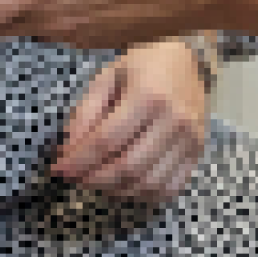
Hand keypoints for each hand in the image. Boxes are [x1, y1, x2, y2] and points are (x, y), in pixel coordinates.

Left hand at [53, 43, 210, 201]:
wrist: (188, 61)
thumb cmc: (143, 66)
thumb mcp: (107, 77)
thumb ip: (86, 113)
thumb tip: (69, 152)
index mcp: (148, 95)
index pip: (106, 141)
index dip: (79, 160)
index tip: (59, 169)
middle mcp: (174, 120)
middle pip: (128, 167)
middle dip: (95, 179)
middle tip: (77, 177)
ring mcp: (190, 140)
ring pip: (149, 183)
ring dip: (117, 189)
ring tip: (98, 180)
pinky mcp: (198, 153)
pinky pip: (170, 188)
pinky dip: (144, 194)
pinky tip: (126, 184)